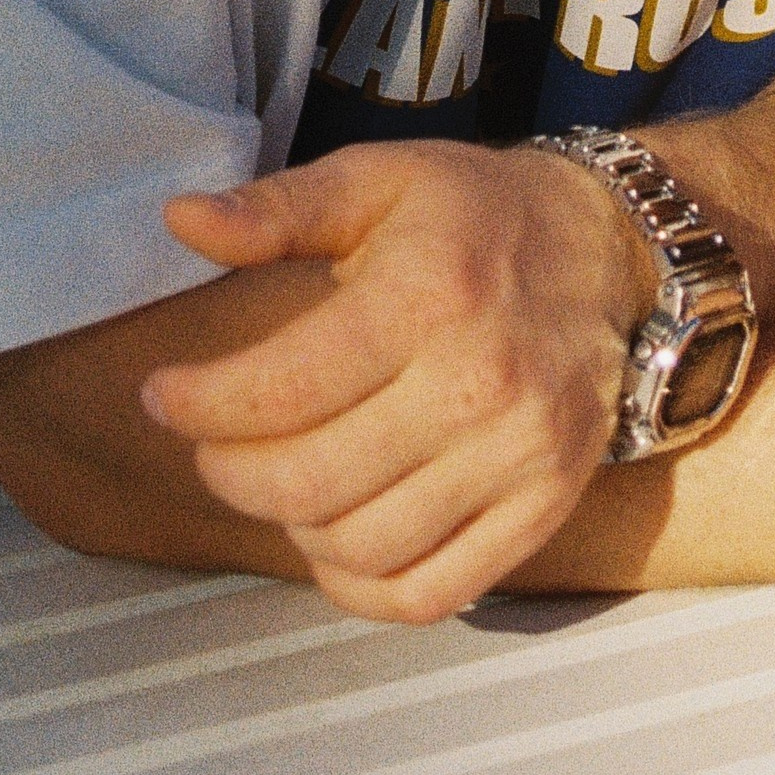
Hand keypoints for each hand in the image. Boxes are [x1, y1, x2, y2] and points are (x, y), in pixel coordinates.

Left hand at [143, 139, 653, 622]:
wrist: (608, 251)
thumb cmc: (472, 214)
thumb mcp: (377, 180)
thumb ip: (276, 207)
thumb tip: (180, 219)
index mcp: (428, 295)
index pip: (282, 388)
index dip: (199, 404)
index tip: (166, 395)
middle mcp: (481, 383)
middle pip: (310, 484)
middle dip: (230, 473)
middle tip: (215, 445)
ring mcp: (519, 455)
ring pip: (361, 547)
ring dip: (292, 526)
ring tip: (280, 478)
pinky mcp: (543, 507)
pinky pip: (430, 594)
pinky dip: (361, 588)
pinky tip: (334, 540)